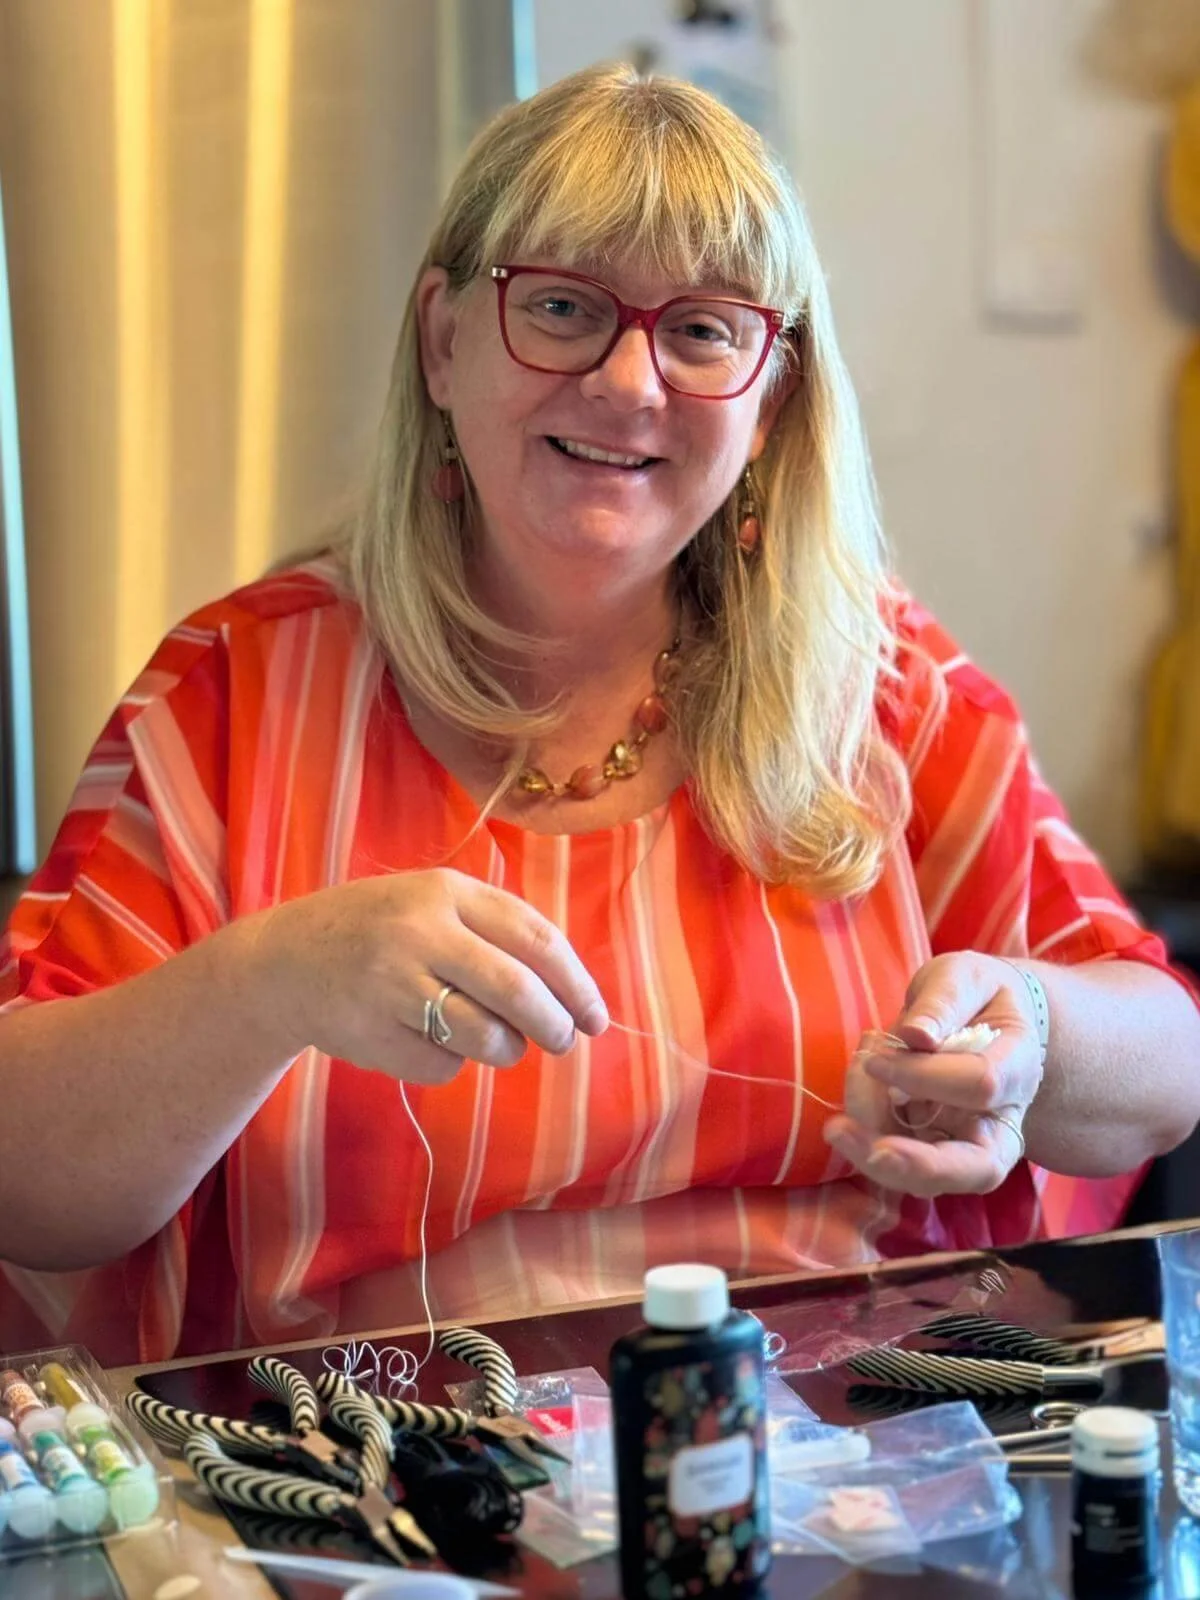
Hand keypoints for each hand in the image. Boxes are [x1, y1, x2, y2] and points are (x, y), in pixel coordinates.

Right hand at [246, 869, 608, 1084]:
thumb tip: (571, 992)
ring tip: (495, 1042)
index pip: (535, 938)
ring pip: (486, 1038)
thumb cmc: (381, 930)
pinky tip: (424, 1039)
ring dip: (506, 1050)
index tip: (596, 1016)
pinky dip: (450, 1063)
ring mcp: (393, 986)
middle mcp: (421, 933)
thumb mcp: (433, 903)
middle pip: (517, 992)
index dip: (576, 984)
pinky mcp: (375, 1036)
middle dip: (555, 1026)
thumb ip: (495, 932)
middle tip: (564, 1041)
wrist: (285, 961)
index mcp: (446, 892)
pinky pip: (443, 1066)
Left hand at [822, 952, 1044, 1195]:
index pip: (980, 1086)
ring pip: (932, 1179)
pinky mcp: (935, 1152)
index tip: (874, 1058)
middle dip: (912, 1162)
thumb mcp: (962, 977)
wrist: (982, 1019)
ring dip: (874, 1154)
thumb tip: (916, 1035)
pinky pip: (901, 1163)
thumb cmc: (973, 994)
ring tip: (839, 1124)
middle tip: (844, 1135)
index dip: (923, 1075)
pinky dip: (868, 1141)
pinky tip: (849, 1111)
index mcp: (1019, 1069)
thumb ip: (943, 1002)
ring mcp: (970, 1146)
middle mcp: (1003, 1121)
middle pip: (977, 1168)